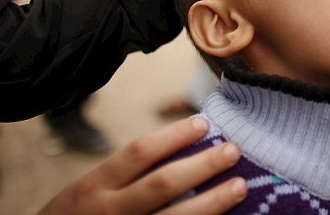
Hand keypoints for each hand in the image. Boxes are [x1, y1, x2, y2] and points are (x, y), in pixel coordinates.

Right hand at [39, 117, 246, 214]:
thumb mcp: (90, 190)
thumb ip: (126, 174)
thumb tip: (184, 146)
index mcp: (95, 186)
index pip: (140, 152)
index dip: (175, 136)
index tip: (205, 123)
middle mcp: (111, 212)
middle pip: (163, 184)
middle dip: (202, 166)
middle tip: (233, 150)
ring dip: (212, 203)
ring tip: (239, 185)